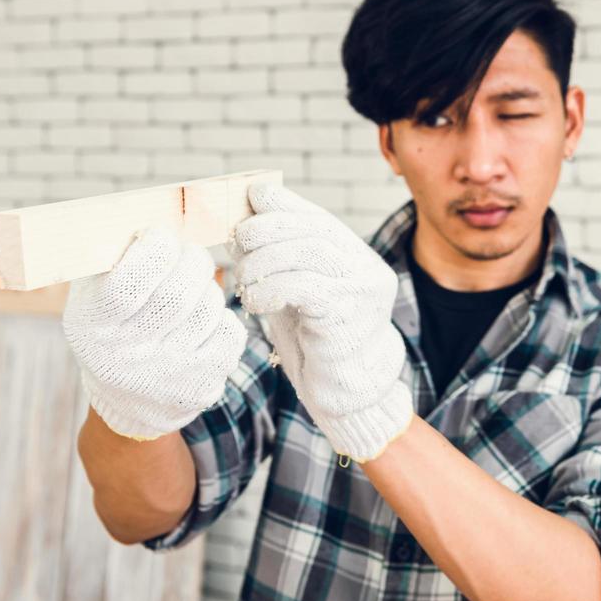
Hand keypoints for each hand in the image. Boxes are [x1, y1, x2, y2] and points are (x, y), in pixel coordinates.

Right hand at [63, 224, 246, 439]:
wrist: (127, 399)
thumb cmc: (111, 323)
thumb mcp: (92, 290)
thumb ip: (111, 252)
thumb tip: (149, 210)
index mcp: (92, 326)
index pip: (129, 284)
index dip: (155, 248)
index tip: (160, 237)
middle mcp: (125, 359)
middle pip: (177, 294)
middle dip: (190, 259)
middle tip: (186, 253)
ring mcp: (165, 377)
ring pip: (207, 307)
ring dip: (205, 285)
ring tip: (190, 287)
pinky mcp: (201, 389)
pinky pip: (231, 332)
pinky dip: (222, 314)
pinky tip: (203, 317)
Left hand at [230, 181, 412, 461]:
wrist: (350, 394)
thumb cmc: (316, 343)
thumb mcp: (295, 292)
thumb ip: (280, 260)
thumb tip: (241, 225)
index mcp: (352, 254)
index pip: (313, 214)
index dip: (278, 205)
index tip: (246, 213)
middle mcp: (363, 265)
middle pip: (309, 227)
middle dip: (264, 231)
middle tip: (237, 249)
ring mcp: (361, 288)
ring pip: (306, 252)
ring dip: (262, 262)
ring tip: (244, 283)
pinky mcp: (349, 313)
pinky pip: (304, 286)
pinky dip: (270, 289)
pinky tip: (256, 304)